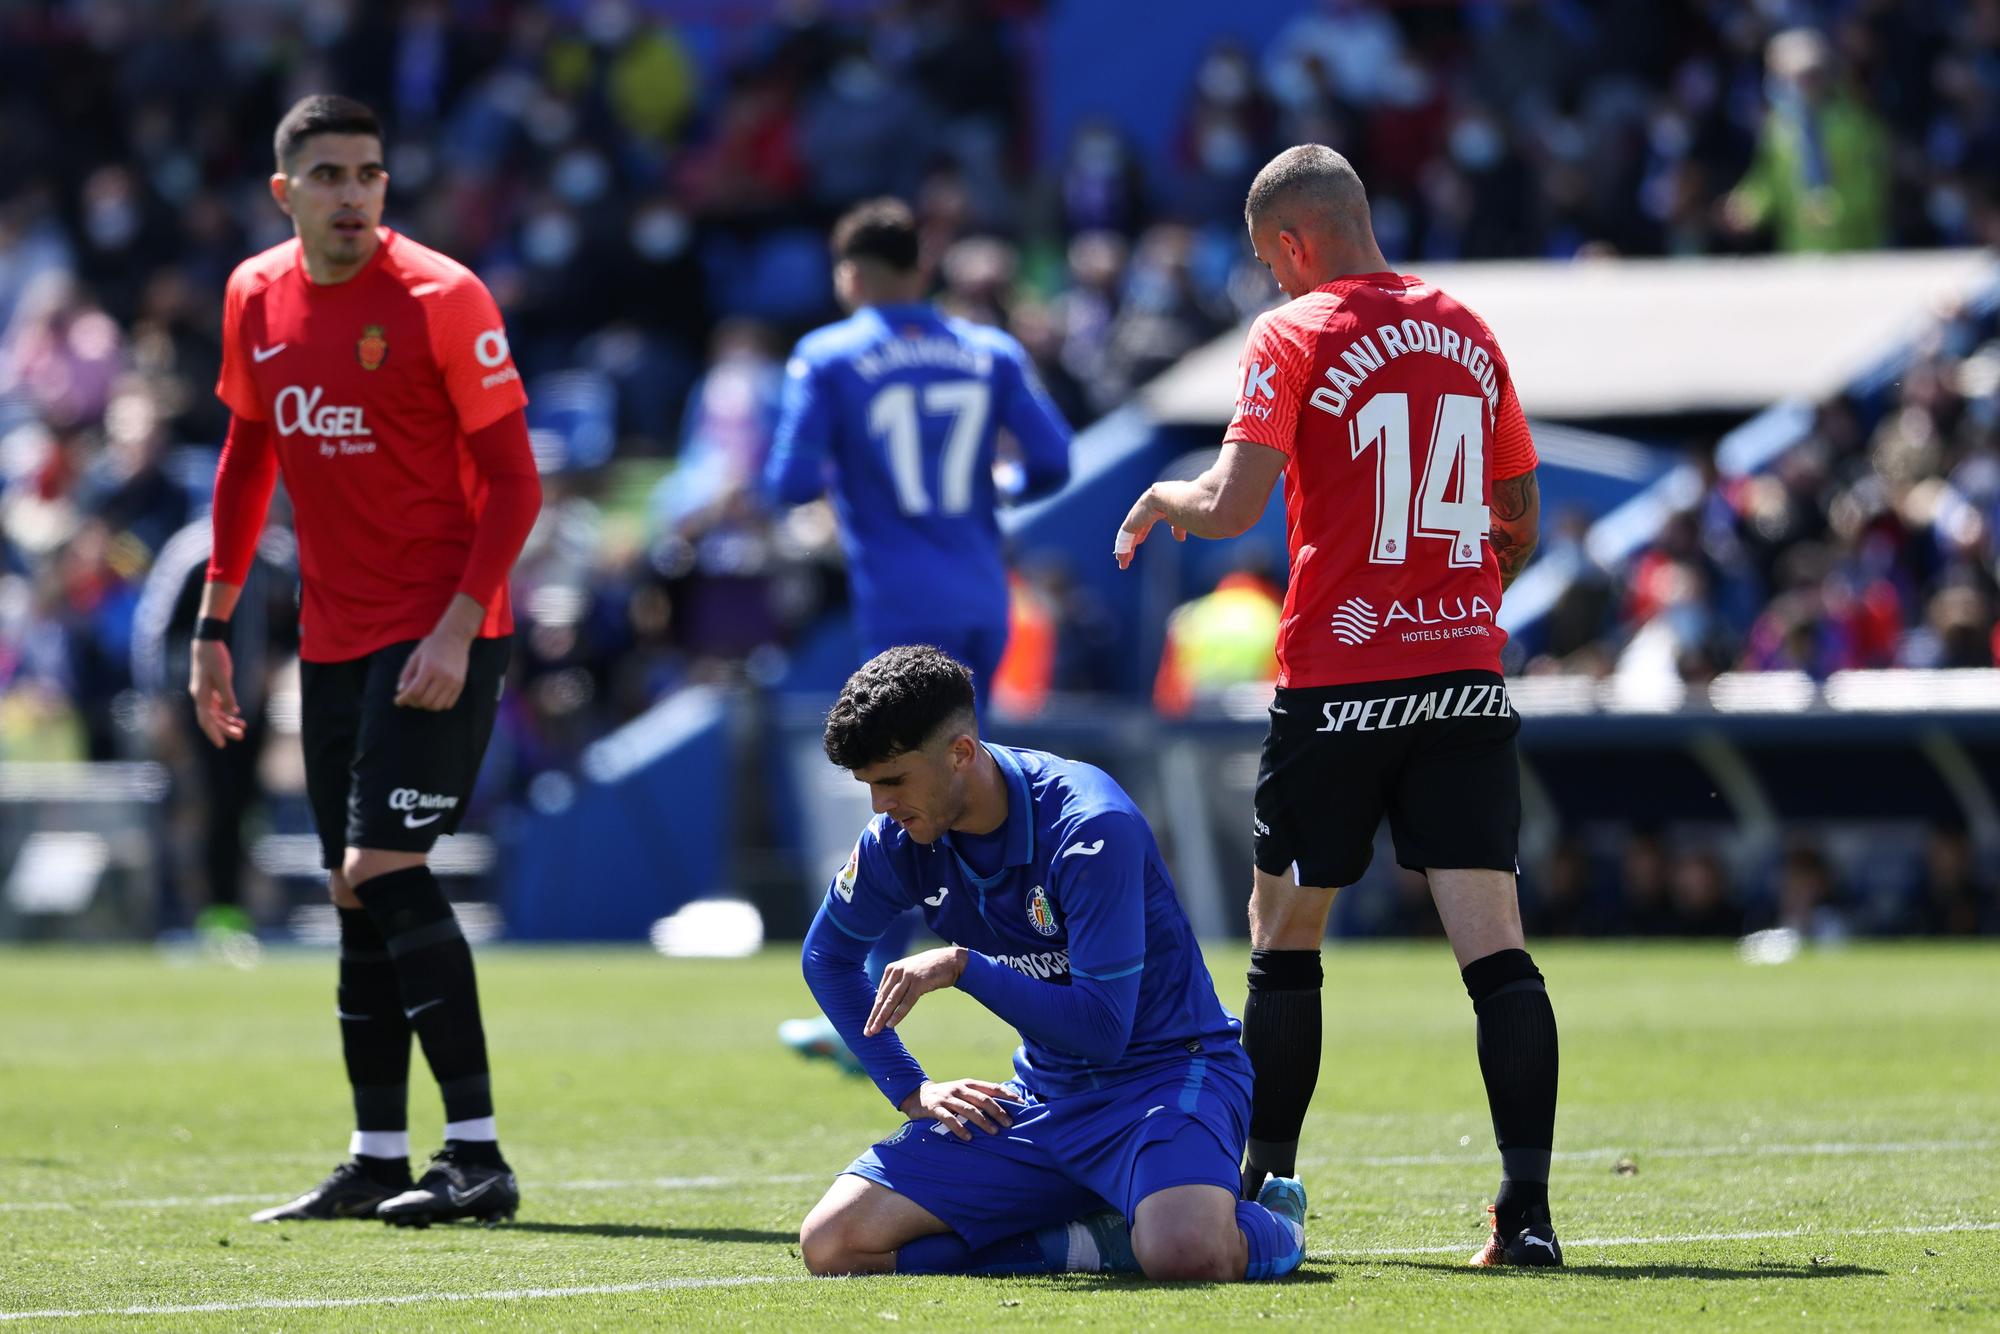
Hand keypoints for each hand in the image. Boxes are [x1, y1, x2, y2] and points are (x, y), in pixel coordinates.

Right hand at [188, 640, 245, 747]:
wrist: (207, 642)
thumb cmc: (214, 658)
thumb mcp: (223, 677)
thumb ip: (227, 695)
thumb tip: (230, 713)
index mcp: (200, 696)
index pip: (206, 721)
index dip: (214, 734)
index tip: (222, 745)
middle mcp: (200, 696)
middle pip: (212, 719)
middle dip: (226, 729)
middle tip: (241, 736)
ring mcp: (204, 691)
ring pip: (215, 712)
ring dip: (228, 720)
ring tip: (243, 727)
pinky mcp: (209, 686)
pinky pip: (217, 703)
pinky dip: (226, 709)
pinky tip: (237, 713)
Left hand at [394, 627, 471, 710]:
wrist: (455, 637)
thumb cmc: (432, 645)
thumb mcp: (415, 656)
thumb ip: (406, 674)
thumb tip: (401, 692)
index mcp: (430, 668)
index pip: (415, 692)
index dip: (404, 699)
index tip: (398, 701)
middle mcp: (443, 676)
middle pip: (425, 701)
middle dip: (413, 702)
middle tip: (409, 699)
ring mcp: (453, 682)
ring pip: (437, 706)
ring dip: (426, 705)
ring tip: (421, 698)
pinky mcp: (460, 684)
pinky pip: (448, 704)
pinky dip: (438, 704)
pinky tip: (433, 697)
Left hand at [864, 945, 966, 1037]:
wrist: (951, 960)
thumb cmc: (930, 969)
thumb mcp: (910, 974)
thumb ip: (899, 985)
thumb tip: (888, 1003)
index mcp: (892, 969)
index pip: (881, 994)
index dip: (875, 1011)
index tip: (869, 1024)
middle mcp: (898, 971)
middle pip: (883, 999)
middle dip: (875, 1016)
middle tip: (868, 1031)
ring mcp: (908, 976)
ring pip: (892, 1001)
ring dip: (882, 1017)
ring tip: (875, 1030)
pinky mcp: (919, 982)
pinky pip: (906, 1002)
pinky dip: (898, 1014)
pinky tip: (891, 1024)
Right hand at [898, 1077, 1014, 1141]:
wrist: (916, 1095)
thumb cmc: (946, 1097)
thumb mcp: (962, 1092)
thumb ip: (978, 1097)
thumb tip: (1003, 1107)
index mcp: (968, 1084)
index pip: (992, 1088)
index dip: (1007, 1095)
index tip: (1021, 1104)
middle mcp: (959, 1089)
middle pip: (982, 1099)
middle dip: (998, 1111)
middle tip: (1009, 1123)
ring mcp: (946, 1098)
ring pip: (968, 1109)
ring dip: (982, 1121)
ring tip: (994, 1132)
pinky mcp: (934, 1108)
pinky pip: (948, 1119)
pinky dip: (959, 1128)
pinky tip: (968, 1137)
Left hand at [1114, 489, 1184, 569]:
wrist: (1171, 497)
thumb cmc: (1181, 503)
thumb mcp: (1180, 519)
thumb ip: (1177, 528)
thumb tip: (1180, 538)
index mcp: (1153, 508)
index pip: (1143, 523)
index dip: (1140, 534)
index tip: (1138, 542)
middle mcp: (1142, 511)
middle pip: (1134, 530)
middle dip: (1131, 543)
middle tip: (1128, 556)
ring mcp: (1136, 516)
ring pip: (1127, 535)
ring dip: (1125, 549)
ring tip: (1123, 562)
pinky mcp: (1132, 522)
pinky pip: (1124, 537)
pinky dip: (1122, 548)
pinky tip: (1121, 558)